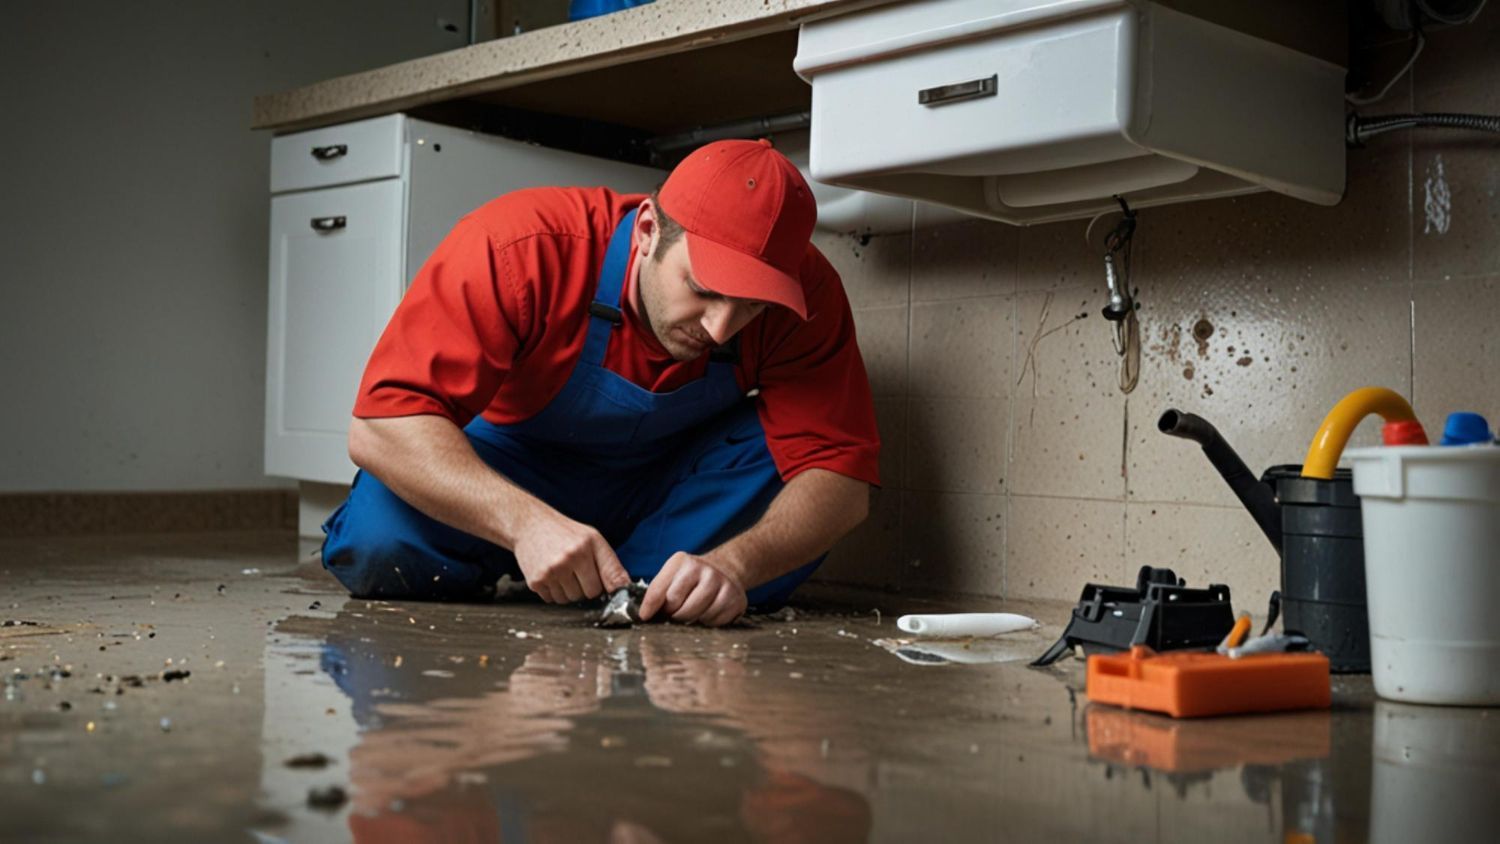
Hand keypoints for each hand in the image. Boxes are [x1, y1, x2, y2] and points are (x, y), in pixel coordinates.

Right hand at [511, 512, 630, 603]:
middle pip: (589, 594)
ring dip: (568, 591)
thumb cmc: (565, 533)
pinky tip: (550, 574)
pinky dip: (553, 591)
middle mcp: (569, 559)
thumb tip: (625, 587)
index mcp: (587, 547)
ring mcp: (551, 571)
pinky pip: (552, 600)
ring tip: (562, 570)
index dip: (608, 586)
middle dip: (586, 587)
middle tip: (576, 570)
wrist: (530, 525)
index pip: (609, 582)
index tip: (608, 589)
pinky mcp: (536, 581)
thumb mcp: (593, 539)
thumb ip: (610, 564)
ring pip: (570, 599)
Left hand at [639, 552, 746, 626]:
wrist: (724, 570)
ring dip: (691, 620)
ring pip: (698, 616)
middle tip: (675, 613)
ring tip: (691, 612)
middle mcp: (705, 569)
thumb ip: (657, 592)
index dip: (650, 607)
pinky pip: (715, 621)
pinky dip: (708, 622)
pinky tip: (707, 612)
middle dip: (673, 615)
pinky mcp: (736, 599)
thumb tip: (645, 615)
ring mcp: (723, 584)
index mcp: (682, 562)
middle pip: (679, 608)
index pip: (660, 591)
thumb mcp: (672, 575)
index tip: (645, 617)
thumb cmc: (690, 578)